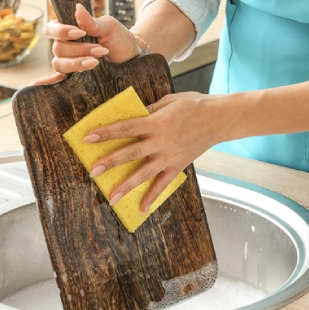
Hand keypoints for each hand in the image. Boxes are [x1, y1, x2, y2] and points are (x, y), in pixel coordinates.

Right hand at [34, 4, 143, 84]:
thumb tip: (77, 8)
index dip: (61, 31)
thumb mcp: (109, 26)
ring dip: (77, 63)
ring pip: (59, 64)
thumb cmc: (119, 38)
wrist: (131, 56)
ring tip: (96, 62)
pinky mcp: (74, 77)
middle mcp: (66, 46)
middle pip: (57, 49)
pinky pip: (56, 80)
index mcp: (70, 30)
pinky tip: (40, 85)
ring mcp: (69, 62)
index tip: (79, 33)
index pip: (51, 29)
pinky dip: (47, 82)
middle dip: (79, 49)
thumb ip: (92, 21)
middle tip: (99, 50)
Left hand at [83, 92, 224, 212]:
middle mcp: (161, 141)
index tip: (88, 138)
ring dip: (126, 185)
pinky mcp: (178, 165)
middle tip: (92, 171)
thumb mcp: (168, 101)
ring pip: (144, 173)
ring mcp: (169, 156)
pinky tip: (141, 208)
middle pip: (130, 153)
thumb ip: (149, 111)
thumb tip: (133, 118)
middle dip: (109, 162)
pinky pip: (163, 184)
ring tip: (112, 197)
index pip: (126, 128)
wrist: (220, 118)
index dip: (106, 133)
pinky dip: (152, 197)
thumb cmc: (194, 105)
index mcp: (156, 122)